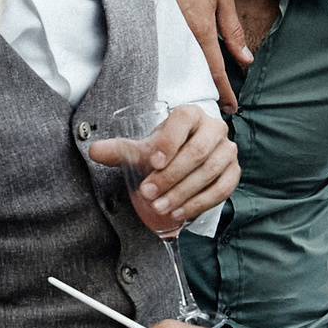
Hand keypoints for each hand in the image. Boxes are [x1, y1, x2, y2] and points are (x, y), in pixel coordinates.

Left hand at [90, 103, 237, 223]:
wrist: (182, 161)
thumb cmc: (162, 152)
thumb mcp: (140, 150)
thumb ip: (119, 150)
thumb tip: (94, 151)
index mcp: (190, 114)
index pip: (184, 119)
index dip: (169, 141)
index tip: (152, 163)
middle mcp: (214, 128)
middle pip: (197, 150)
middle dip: (171, 175)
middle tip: (148, 193)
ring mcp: (227, 150)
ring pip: (209, 171)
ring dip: (183, 192)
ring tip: (160, 207)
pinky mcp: (233, 172)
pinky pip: (222, 188)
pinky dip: (200, 202)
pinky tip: (180, 212)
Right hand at [142, 0, 253, 112]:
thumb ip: (232, 31)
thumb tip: (246, 59)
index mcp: (201, 30)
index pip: (215, 70)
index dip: (225, 91)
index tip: (232, 108)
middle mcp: (182, 37)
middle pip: (197, 74)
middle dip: (210, 92)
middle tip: (221, 109)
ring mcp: (167, 34)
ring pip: (183, 66)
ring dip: (196, 81)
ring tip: (206, 97)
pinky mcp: (157, 28)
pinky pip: (170, 53)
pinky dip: (182, 66)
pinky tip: (186, 73)